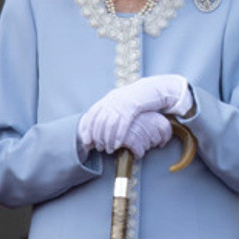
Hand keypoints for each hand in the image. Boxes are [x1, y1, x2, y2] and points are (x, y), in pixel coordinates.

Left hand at [78, 74, 192, 153]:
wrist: (153, 88)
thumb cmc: (137, 99)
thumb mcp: (121, 102)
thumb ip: (110, 111)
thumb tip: (98, 128)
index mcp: (107, 99)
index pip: (90, 115)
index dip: (86, 129)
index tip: (86, 142)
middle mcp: (112, 100)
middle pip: (99, 122)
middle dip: (97, 138)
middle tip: (99, 148)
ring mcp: (122, 103)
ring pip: (110, 124)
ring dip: (108, 139)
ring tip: (109, 149)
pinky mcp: (133, 107)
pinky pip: (123, 124)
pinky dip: (119, 136)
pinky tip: (118, 145)